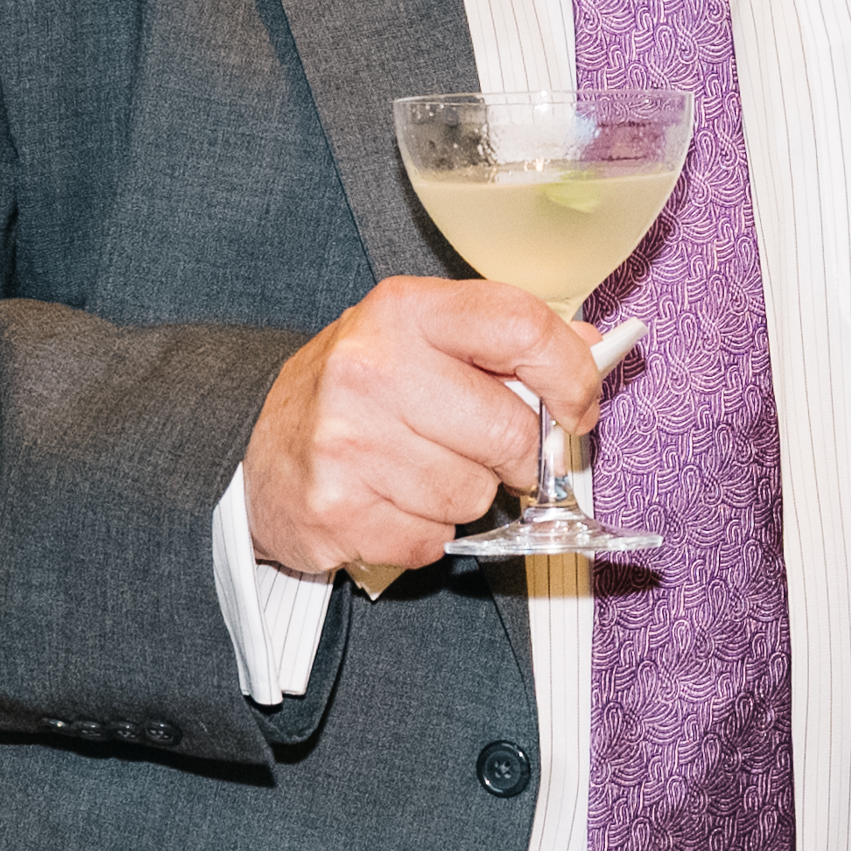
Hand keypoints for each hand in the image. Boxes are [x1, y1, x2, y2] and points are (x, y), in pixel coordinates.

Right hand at [237, 277, 603, 576]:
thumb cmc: (360, 393)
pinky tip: (394, 502)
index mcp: (405, 311)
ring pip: (476, 495)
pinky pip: (434, 540)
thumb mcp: (424, 339)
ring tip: (422, 471)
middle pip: (511, 432)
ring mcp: (348, 441)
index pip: (522, 328)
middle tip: (491, 454)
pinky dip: (427, 532)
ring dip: (466, 496)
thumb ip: (506, 338)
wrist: (257, 448)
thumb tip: (593, 347)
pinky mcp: (336, 509)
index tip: (576, 409)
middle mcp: (372, 368)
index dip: (571, 377)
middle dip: (519, 457)